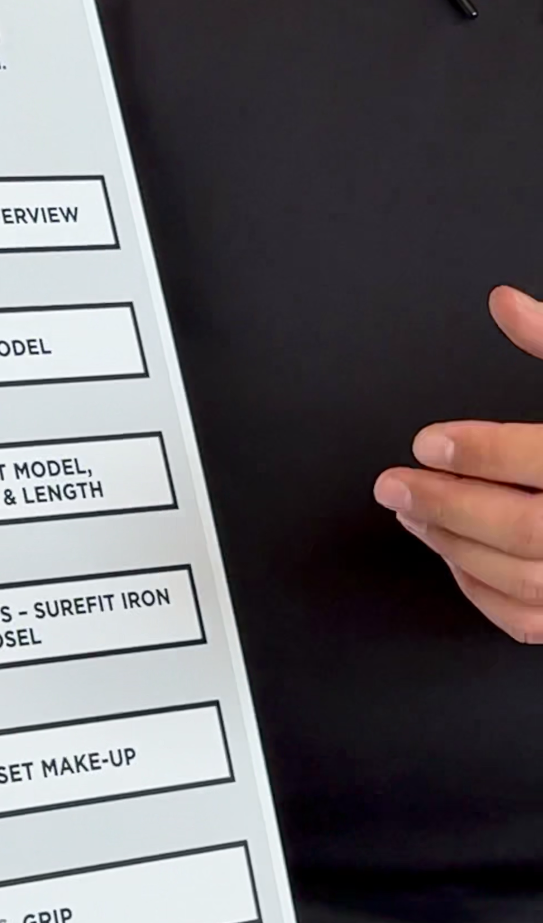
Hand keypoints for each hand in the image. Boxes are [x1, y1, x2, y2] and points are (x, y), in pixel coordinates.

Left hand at [374, 285, 542, 640]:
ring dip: (455, 547)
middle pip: (524, 528)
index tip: (427, 441)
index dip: (480, 451)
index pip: (542, 459)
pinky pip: (531, 620)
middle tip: (394, 485)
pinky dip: (484, 593)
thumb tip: (504, 303)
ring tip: (414, 514)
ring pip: (524, 578)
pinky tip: (455, 558)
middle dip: (448, 506)